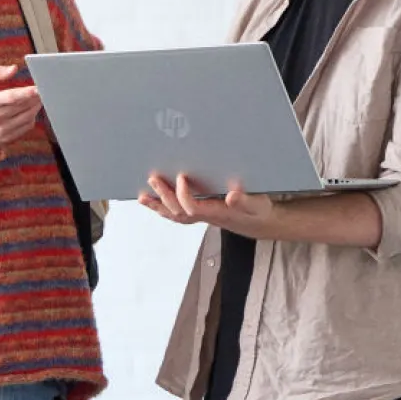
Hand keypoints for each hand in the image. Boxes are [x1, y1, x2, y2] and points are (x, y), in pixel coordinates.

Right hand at [0, 65, 41, 147]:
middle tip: (43, 89)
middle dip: (35, 98)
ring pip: (27, 117)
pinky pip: (27, 127)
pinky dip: (32, 117)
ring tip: (39, 98)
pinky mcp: (7, 138)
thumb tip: (14, 68)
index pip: (10, 97)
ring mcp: (1, 130)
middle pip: (22, 107)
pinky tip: (31, 109)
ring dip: (36, 107)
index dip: (26, 93)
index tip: (38, 88)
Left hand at [138, 174, 277, 234]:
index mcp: (217, 212)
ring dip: (158, 205)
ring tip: (143, 196)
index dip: (184, 195)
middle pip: (178, 211)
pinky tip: (153, 202)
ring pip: (174, 214)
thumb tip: (233, 195)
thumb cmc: (256, 211)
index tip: (182, 177)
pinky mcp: (199, 212)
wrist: (257, 221)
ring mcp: (200, 215)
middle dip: (164, 196)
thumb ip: (246, 201)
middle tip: (153, 178)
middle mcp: (205, 216)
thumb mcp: (257, 205)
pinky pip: (177, 213)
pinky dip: (163, 208)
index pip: (193, 207)